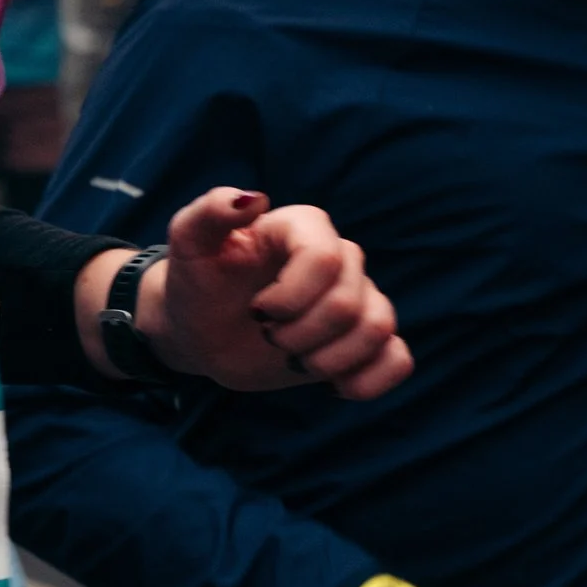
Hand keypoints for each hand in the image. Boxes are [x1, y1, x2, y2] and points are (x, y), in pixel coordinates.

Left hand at [134, 188, 413, 401]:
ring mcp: (355, 299)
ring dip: (330, 359)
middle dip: (300, 334)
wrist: (201, 330)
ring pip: (378, 329)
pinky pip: (398, 358)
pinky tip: (335, 386)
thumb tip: (254, 199)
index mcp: (304, 228)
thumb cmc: (197, 282)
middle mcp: (339, 259)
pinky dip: (372, 379)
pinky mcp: (360, 340)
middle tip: (268, 336)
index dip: (291, 297)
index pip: (325, 259)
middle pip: (348, 303)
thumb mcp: (188, 244)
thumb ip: (209, 211)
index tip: (257, 310)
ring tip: (294, 360)